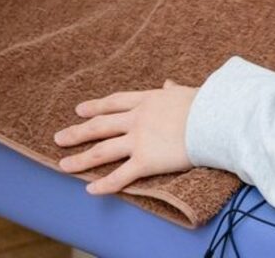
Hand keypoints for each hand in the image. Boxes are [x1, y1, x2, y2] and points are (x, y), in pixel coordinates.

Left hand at [54, 81, 197, 194]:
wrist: (214, 119)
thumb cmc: (206, 105)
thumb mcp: (186, 92)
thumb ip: (173, 91)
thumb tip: (169, 84)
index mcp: (146, 100)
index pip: (114, 103)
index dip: (96, 106)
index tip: (80, 110)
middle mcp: (137, 119)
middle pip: (100, 126)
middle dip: (78, 132)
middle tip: (59, 137)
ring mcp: (139, 140)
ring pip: (102, 151)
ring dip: (81, 159)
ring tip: (63, 165)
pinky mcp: (146, 161)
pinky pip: (121, 176)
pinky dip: (104, 184)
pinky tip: (90, 190)